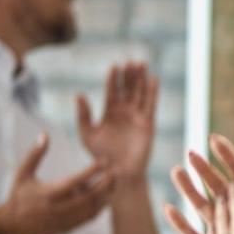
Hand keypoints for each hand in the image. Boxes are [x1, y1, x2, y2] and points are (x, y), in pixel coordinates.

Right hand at [0, 133, 114, 233]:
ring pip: (92, 209)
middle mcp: (58, 209)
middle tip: (116, 172)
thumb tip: (45, 134)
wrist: (11, 227)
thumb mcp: (22, 174)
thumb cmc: (17, 197)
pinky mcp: (68, 229)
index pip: (74, 181)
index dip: (91, 171)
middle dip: (105, 184)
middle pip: (89, 197)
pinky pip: (89, 218)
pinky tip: (105, 196)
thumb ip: (35, 154)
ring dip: (105, 196)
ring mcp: (64, 220)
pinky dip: (99, 207)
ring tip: (114, 183)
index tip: (104, 161)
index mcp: (48, 194)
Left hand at [77, 62, 158, 183]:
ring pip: (140, 93)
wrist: (118, 173)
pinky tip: (154, 79)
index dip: (113, 78)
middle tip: (131, 60)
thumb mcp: (87, 134)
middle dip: (129, 74)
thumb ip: (83, 115)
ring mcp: (136, 117)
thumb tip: (79, 94)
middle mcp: (124, 112)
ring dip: (141, 79)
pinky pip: (151, 105)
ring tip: (142, 63)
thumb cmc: (100, 156)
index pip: (112, 91)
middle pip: (127, 88)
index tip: (114, 65)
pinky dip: (153, 92)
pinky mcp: (148, 124)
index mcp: (109, 112)